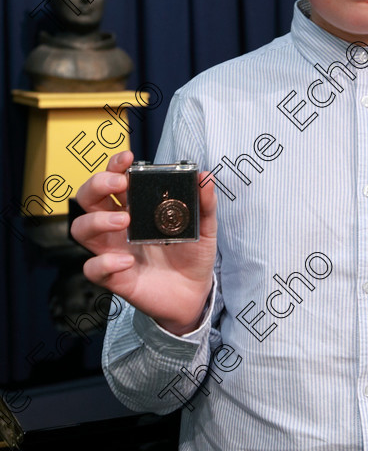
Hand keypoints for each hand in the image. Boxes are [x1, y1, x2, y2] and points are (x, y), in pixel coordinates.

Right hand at [71, 151, 216, 335]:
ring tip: (125, 220)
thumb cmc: (193, 254)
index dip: (114, 165)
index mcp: (135, 207)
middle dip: (97, 183)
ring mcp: (113, 250)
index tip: (127, 158)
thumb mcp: (204, 226)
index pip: (114, 179)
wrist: (195, 292)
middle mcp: (118, 225)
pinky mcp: (114, 277)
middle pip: (88, 198)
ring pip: (80, 228)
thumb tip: (205, 177)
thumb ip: (205, 203)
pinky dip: (104, 262)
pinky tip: (127, 261)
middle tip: (120, 183)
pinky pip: (93, 268)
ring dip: (97, 220)